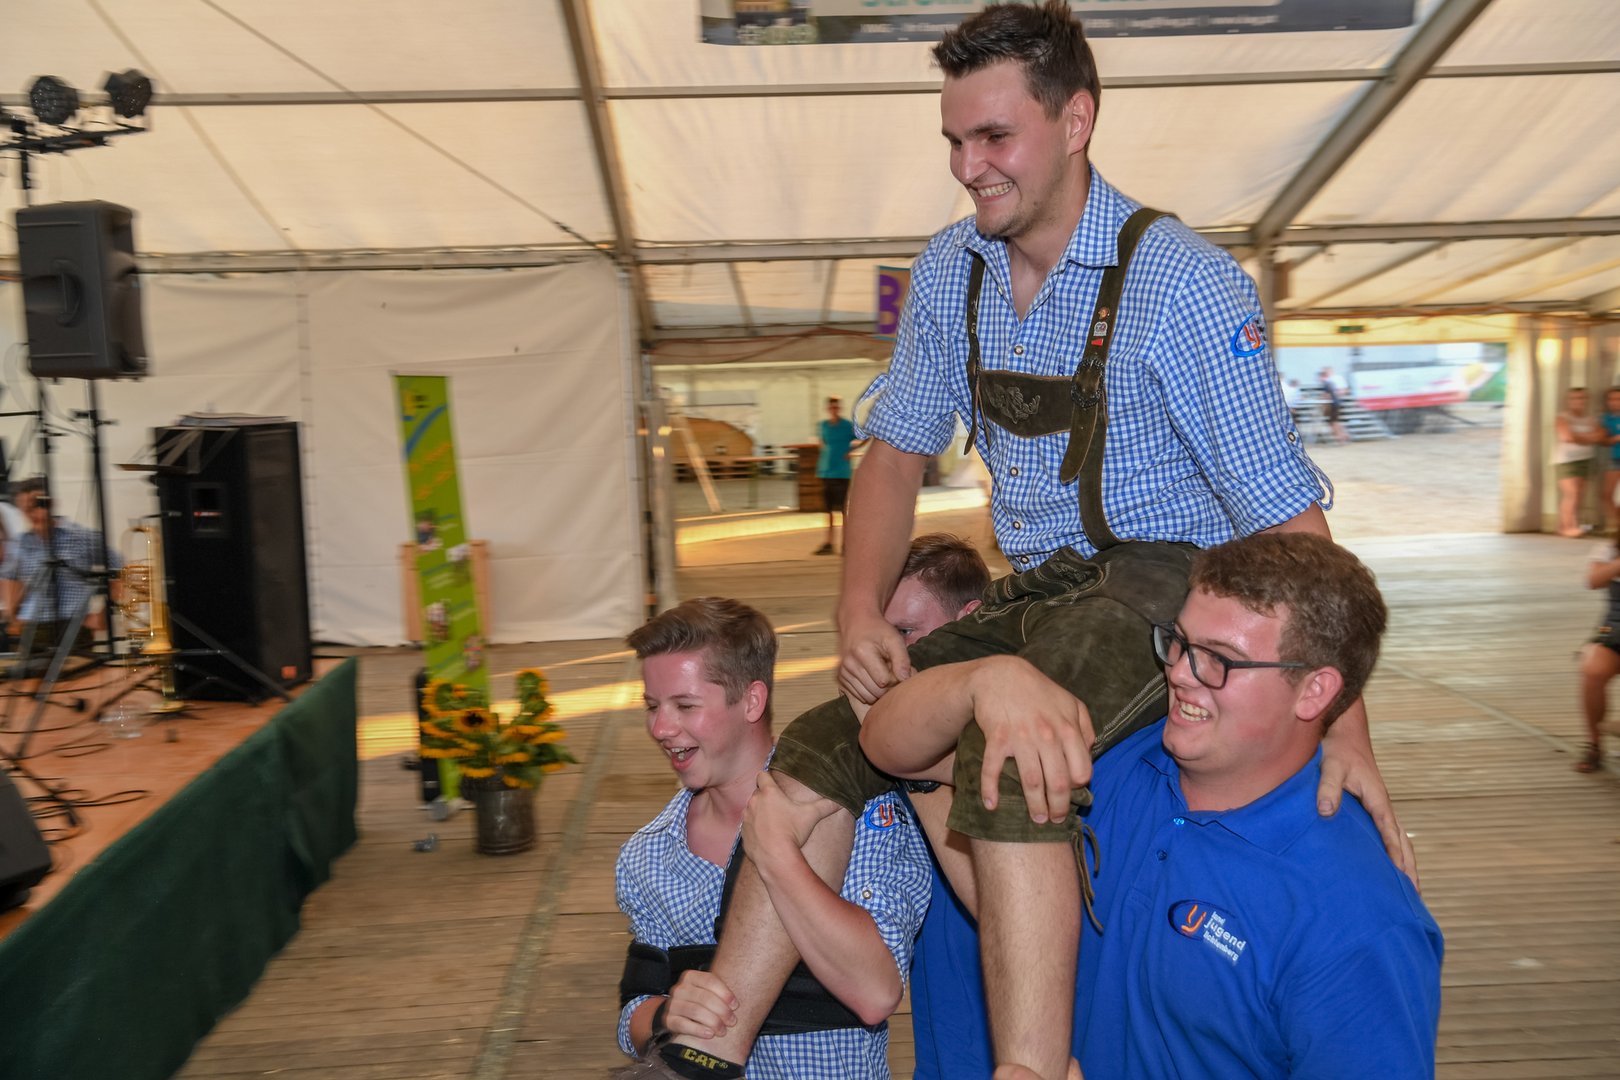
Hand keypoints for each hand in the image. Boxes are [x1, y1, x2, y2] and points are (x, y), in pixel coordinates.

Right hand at [662, 970, 738, 1041]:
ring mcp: (672, 1004)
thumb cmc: (698, 1001)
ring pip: (695, 1011)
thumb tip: (736, 1004)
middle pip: (704, 998)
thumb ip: (719, 992)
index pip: (710, 981)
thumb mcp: (707, 991)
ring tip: (723, 1030)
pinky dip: (699, 1030)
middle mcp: (680, 988)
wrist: (676, 1013)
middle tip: (732, 1021)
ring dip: (713, 1022)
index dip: (725, 994)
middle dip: (722, 1011)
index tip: (736, 1005)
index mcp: (690, 976)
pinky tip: (709, 1034)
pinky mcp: (668, 1019)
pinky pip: (684, 1025)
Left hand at [742, 772, 839, 868]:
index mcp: (769, 793)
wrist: (776, 858)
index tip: (774, 784)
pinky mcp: (743, 833)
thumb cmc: (793, 833)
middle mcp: (754, 802)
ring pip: (751, 809)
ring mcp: (746, 818)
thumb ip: (826, 806)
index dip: (768, 778)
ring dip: (759, 812)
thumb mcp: (812, 816)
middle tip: (779, 807)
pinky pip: (748, 826)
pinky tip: (767, 836)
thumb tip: (841, 802)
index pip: (762, 775)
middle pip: (757, 793)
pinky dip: (755, 829)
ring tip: (773, 823)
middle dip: (766, 797)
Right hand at [837, 607, 911, 704]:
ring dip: (878, 692)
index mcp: (862, 652)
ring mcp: (843, 672)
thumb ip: (902, 660)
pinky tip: (872, 678)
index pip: (884, 681)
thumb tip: (906, 679)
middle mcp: (849, 664)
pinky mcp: (840, 678)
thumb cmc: (878, 630)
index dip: (895, 679)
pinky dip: (869, 692)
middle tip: (892, 674)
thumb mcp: (894, 639)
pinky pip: (859, 696)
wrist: (856, 622)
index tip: (897, 669)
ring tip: (882, 675)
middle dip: (888, 687)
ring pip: (867, 697)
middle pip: (875, 692)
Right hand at [970, 657, 1093, 824]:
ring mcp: (1021, 737)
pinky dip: (990, 790)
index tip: (1072, 795)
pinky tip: (991, 804)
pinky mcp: (997, 738)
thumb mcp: (1071, 703)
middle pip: (1059, 782)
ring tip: (1037, 819)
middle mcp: (1047, 735)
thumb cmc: (1039, 692)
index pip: (1081, 770)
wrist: (1001, 675)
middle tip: (1055, 819)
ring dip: (1035, 806)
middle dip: (1059, 807)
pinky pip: (993, 769)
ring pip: (1032, 782)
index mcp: (1068, 728)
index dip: (1078, 788)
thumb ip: (1086, 727)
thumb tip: (1091, 753)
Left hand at [1318, 709, 1419, 889]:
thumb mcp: (1331, 767)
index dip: (1396, 857)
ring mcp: (1379, 808)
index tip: (1402, 880)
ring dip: (1405, 863)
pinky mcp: (1372, 808)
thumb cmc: (1339, 750)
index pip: (1391, 834)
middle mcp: (1384, 807)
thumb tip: (1326, 812)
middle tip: (1415, 897)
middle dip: (1409, 869)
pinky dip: (1394, 852)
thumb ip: (1328, 789)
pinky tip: (1388, 866)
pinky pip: (1388, 835)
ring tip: (1409, 890)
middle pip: (1403, 844)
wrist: (1346, 733)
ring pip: (1399, 841)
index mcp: (1378, 800)